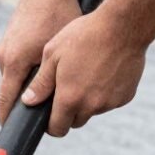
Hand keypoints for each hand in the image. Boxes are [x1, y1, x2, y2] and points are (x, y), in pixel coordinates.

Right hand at [0, 0, 81, 123]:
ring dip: (28, 85)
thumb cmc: (58, 14)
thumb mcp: (59, 51)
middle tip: (38, 115)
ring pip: (15, 76)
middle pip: (10, 90)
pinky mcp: (10, 40)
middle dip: (22, 103)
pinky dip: (27, 71)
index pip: (6, 100)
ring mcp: (5, 47)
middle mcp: (5, 56)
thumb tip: (48, 103)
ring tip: (45, 89)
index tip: (12, 132)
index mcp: (14, 62)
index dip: (8, 119)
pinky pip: (17, 63)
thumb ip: (50, 78)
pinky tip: (43, 68)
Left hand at [22, 12, 146, 136]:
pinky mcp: (125, 97)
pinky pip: (110, 101)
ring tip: (86, 75)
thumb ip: (41, 83)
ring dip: (87, 102)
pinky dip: (105, 93)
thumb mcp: (53, 54)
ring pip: (93, 111)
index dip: (51, 125)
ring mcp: (110, 103)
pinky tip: (103, 72)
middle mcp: (91, 106)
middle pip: (75, 122)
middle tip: (66, 89)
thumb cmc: (84, 36)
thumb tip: (28, 101)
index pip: (57, 128)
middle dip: (69, 112)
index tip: (49, 115)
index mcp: (70, 99)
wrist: (123, 26)